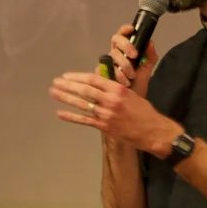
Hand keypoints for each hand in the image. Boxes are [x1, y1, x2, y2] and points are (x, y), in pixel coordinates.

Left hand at [51, 68, 174, 154]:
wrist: (153, 131)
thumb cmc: (145, 112)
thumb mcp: (133, 93)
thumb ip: (116, 89)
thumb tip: (102, 83)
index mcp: (118, 89)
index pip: (93, 79)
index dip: (78, 77)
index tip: (67, 76)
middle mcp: (110, 100)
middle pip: (84, 90)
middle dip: (67, 86)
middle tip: (55, 82)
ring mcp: (106, 114)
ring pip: (82, 104)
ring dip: (65, 98)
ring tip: (53, 93)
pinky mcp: (104, 127)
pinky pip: (84, 121)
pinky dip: (71, 117)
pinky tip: (60, 113)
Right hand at [104, 21, 162, 88]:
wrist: (131, 104)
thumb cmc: (137, 87)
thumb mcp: (146, 71)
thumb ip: (150, 57)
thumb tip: (150, 42)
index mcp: (125, 51)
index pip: (122, 35)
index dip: (125, 30)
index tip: (132, 29)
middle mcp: (115, 55)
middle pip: (116, 41)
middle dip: (126, 46)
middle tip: (134, 55)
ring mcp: (107, 64)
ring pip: (112, 55)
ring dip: (124, 64)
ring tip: (131, 75)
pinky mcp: (101, 74)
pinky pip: (106, 69)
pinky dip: (117, 75)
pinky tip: (124, 82)